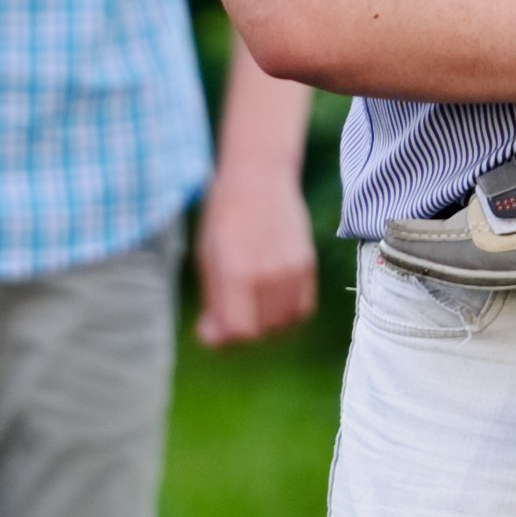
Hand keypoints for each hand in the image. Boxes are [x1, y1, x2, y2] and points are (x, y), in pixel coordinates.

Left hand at [194, 157, 320, 344]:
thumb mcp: (207, 257)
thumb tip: (215, 339)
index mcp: (235, 272)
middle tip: (231, 312)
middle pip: (261, 332)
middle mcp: (267, 274)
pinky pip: (302, 309)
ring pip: (284, 324)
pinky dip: (287, 313)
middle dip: (242, 330)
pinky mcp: (307, 264)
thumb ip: (213, 301)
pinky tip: (271, 298)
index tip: (213, 326)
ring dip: (266, 324)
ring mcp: (291, 270)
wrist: (259, 177)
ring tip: (251, 304)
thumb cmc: (224, 216)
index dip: (224, 337)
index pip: (239, 331)